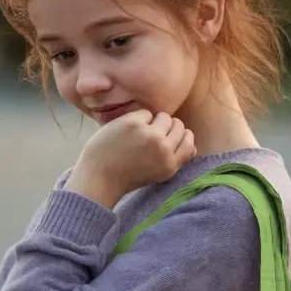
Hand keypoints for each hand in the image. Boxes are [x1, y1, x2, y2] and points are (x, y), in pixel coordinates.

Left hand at [64, 111, 196, 208]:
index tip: (169, 138)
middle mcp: (163, 149)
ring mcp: (150, 134)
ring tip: (138, 133)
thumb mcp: (155, 174)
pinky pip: (145, 112)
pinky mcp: (134, 123)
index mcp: (170, 165)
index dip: (182, 137)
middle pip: (178, 126)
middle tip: (149, 135)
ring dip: (154, 121)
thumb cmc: (124, 176)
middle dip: (166, 127)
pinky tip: (125, 131)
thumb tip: (193, 145)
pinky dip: (136, 119)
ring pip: (164, 117)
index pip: (190, 143)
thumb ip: (174, 159)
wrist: (97, 178)